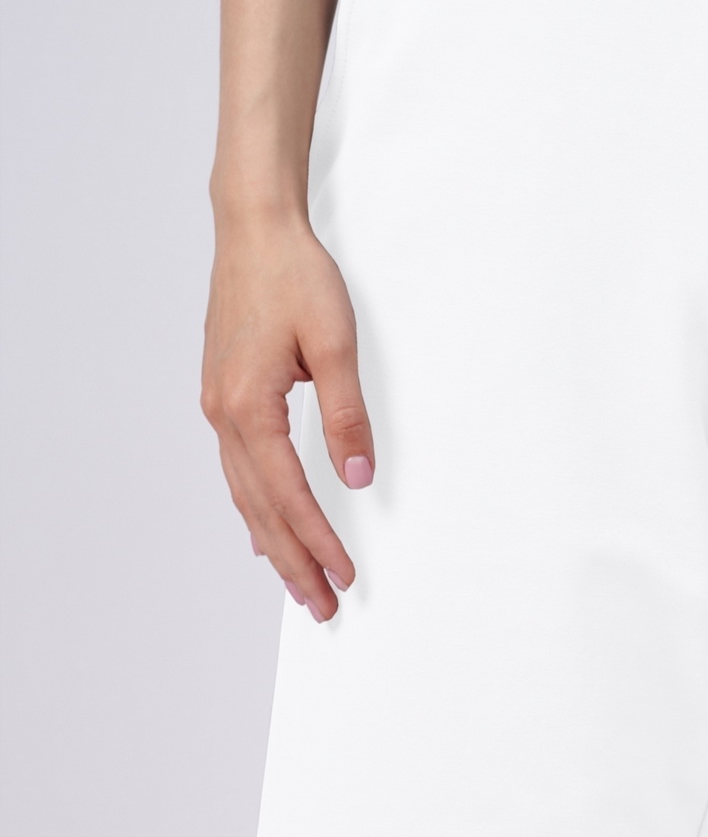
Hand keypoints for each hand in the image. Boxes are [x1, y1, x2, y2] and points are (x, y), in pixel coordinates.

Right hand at [202, 208, 373, 621]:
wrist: (253, 230)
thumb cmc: (294, 277)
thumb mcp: (335, 344)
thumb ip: (347, 415)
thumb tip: (358, 477)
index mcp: (249, 405)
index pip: (288, 493)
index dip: (317, 539)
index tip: (343, 574)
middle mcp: (224, 414)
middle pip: (260, 508)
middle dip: (293, 562)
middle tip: (322, 606)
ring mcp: (218, 407)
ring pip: (246, 495)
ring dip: (274, 543)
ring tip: (301, 584)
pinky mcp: (224, 397)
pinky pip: (239, 470)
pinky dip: (256, 508)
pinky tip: (265, 532)